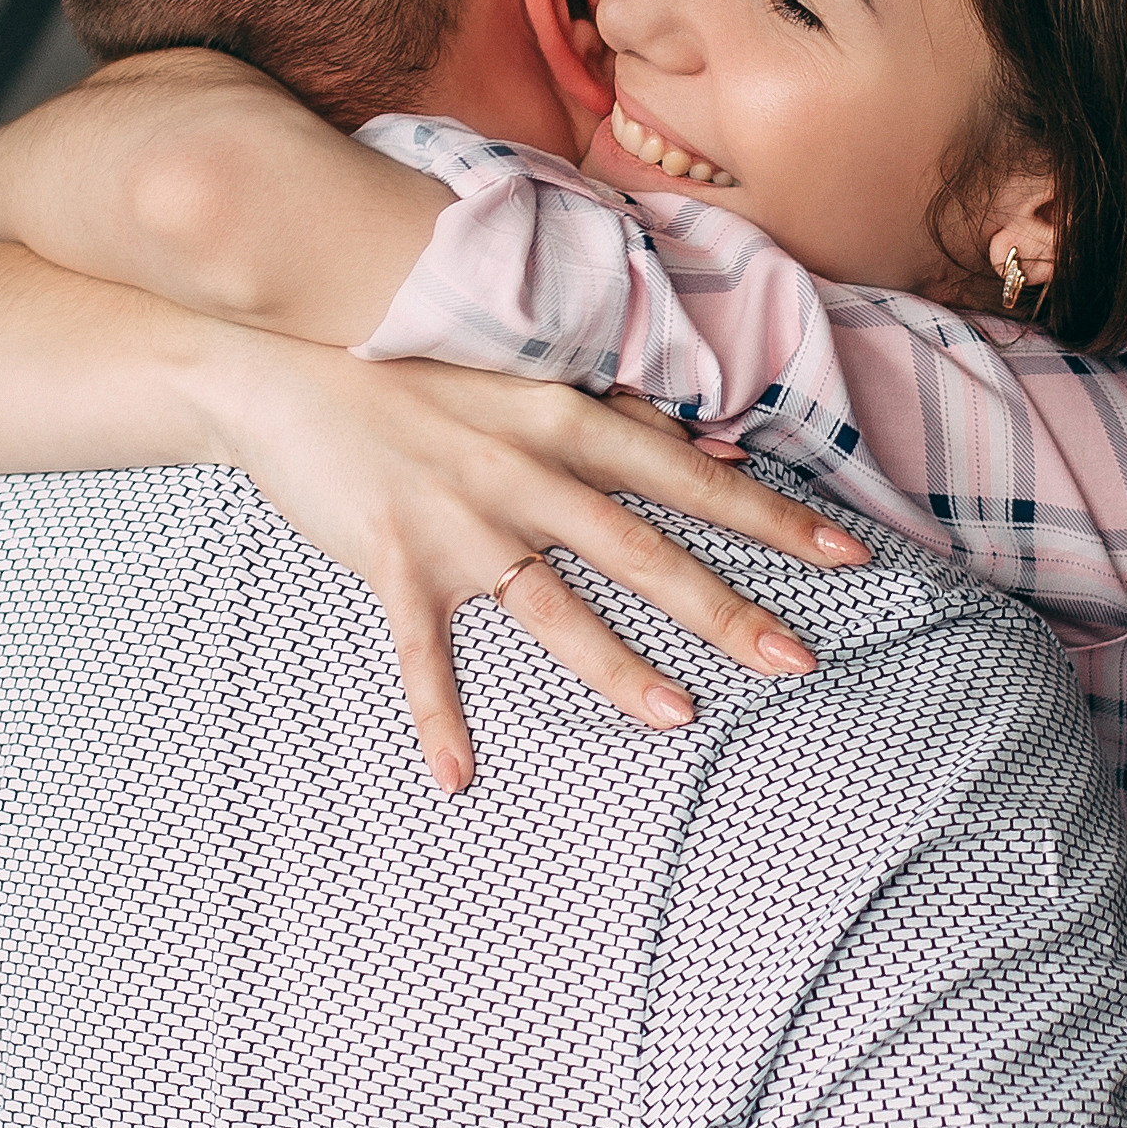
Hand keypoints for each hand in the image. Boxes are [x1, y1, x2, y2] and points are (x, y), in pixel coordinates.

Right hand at [210, 338, 870, 791]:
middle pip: (644, 551)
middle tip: (799, 662)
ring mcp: (459, 519)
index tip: (848, 556)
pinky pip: (422, 652)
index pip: (690, 475)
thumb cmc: (406, 355)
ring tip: (679, 718)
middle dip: (726, 609)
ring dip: (616, 667)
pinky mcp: (392, 557)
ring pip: (554, 605)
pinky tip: (458, 776)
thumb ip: (606, 407)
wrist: (278, 351)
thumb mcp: (518, 366)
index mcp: (564, 417)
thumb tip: (700, 435)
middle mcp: (524, 471)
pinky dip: (436, 715)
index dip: (771, 518)